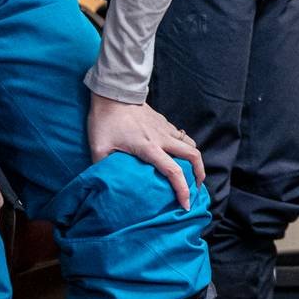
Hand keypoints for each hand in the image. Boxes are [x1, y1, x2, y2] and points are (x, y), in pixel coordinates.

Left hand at [87, 95, 204, 209]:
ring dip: (195, 160)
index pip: (173, 171)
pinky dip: (186, 148)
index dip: (182, 190)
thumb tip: (103, 183)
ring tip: (192, 173)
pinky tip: (178, 154)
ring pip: (191, 145)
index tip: (185, 204)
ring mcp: (166, 129)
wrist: (113, 93)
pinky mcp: (164, 122)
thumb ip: (102, 167)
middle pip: (193, 156)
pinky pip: (182, 137)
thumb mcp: (98, 147)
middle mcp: (162, 139)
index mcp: (149, 148)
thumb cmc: (105, 120)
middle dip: (199, 174)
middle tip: (195, 189)